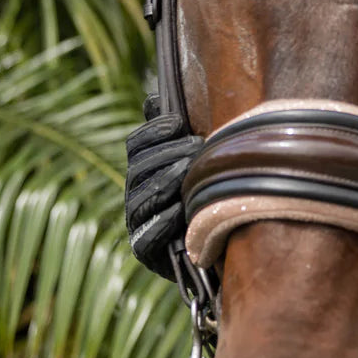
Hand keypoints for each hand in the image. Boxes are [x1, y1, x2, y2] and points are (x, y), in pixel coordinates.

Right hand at [125, 96, 202, 279]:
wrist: (222, 258)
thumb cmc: (211, 203)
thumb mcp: (199, 167)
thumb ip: (176, 137)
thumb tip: (156, 99)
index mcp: (144, 173)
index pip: (136, 145)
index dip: (153, 131)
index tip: (178, 122)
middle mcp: (135, 197)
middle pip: (138, 168)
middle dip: (167, 154)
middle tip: (197, 146)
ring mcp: (138, 226)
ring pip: (141, 198)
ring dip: (166, 181)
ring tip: (191, 170)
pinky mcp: (146, 255)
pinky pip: (146, 236)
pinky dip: (163, 221)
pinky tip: (180, 211)